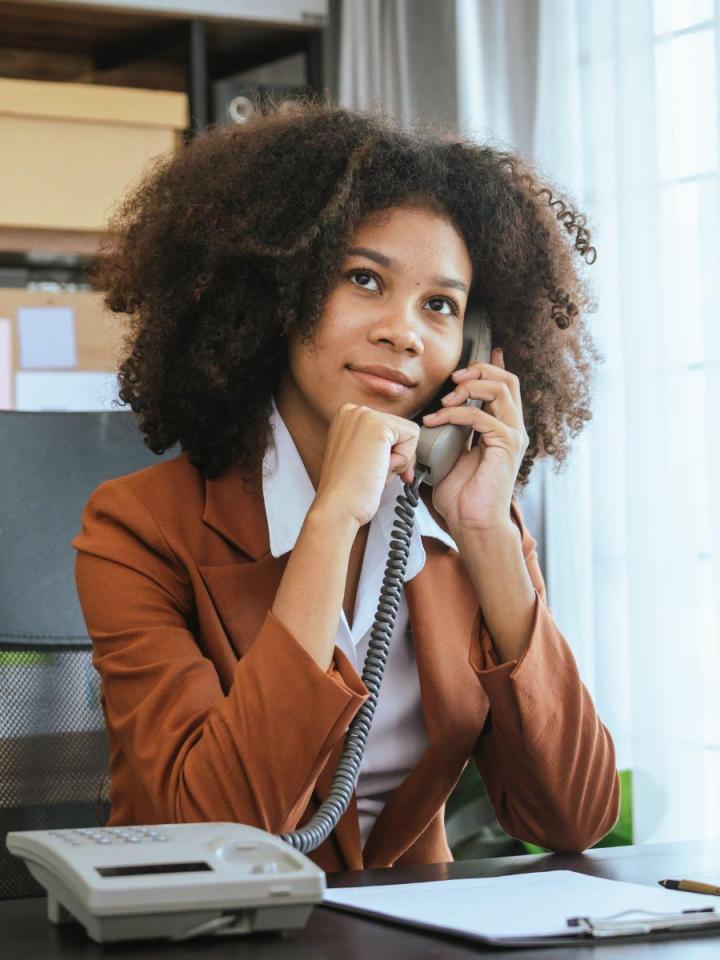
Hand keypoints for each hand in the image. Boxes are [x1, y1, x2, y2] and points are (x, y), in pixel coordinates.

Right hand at [313, 403, 419, 528]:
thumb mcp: (363, 456)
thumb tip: (409, 442)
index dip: (391, 454)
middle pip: (400, 429)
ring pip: (408, 433)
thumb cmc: (349, 490)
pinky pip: (412, 437)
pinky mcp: (378, 424)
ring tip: (374, 471)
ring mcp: (364, 415)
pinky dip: (403, 459)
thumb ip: (379, 444)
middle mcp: (352, 410)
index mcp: (346, 417)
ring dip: (400, 459)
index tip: (376, 469)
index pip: (389, 429)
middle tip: (376, 473)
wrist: (338, 507)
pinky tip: (381, 468)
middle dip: (397, 456)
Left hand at [421, 347, 528, 532]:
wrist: (472, 523)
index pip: (504, 387)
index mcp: (501, 428)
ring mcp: (513, 435)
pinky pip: (482, 416)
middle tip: (454, 377)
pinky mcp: (507, 445)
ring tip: (444, 401)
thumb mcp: (449, 454)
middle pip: (507, 379)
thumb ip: (449, 432)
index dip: (493, 365)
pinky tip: (437, 420)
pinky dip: (456, 414)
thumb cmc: (460, 496)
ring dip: (468, 387)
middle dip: (479, 370)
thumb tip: (431, 415)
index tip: (480, 352)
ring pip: (500, 389)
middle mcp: (512, 428)